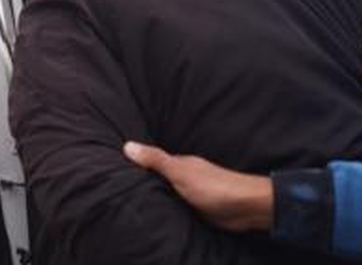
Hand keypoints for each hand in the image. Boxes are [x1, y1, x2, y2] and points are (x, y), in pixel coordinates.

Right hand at [123, 141, 272, 231]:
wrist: (245, 208)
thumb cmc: (214, 186)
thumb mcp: (180, 172)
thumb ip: (155, 161)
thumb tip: (127, 145)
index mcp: (179, 164)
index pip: (152, 162)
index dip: (136, 165)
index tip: (115, 166)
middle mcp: (185, 177)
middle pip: (159, 179)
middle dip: (144, 182)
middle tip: (119, 188)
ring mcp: (192, 194)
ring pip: (168, 195)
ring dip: (157, 198)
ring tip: (133, 203)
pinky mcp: (199, 211)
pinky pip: (177, 210)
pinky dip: (168, 211)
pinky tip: (159, 216)